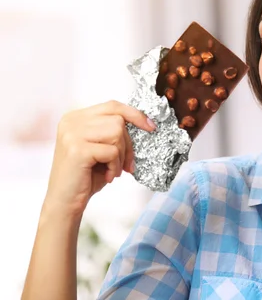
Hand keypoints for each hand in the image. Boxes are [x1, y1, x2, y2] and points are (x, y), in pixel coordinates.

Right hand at [45, 100, 155, 216]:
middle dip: (128, 144)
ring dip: (121, 156)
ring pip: (117, 133)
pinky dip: (115, 166)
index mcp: (76, 117)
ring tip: (113, 169)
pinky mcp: (77, 149)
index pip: (113, 105)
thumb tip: (146, 123)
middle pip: (118, 120)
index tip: (150, 126)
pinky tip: (108, 176)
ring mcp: (72, 134)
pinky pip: (112, 151)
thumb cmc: (86, 175)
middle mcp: (71, 121)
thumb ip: (113, 131)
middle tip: (126, 164)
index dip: (135, 114)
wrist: (65, 202)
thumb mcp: (101, 147)